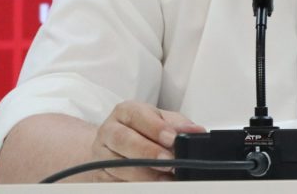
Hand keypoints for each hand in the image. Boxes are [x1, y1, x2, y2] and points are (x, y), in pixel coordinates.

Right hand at [88, 101, 205, 181]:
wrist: (114, 145)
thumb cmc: (141, 130)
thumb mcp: (160, 121)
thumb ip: (177, 125)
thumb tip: (196, 131)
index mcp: (124, 111)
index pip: (137, 116)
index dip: (155, 128)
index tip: (172, 139)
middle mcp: (109, 130)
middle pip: (123, 140)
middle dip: (148, 152)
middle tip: (169, 162)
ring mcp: (101, 154)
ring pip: (118, 166)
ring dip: (144, 175)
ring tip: (166, 178)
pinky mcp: (100, 176)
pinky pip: (115, 184)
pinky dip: (134, 186)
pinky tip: (151, 186)